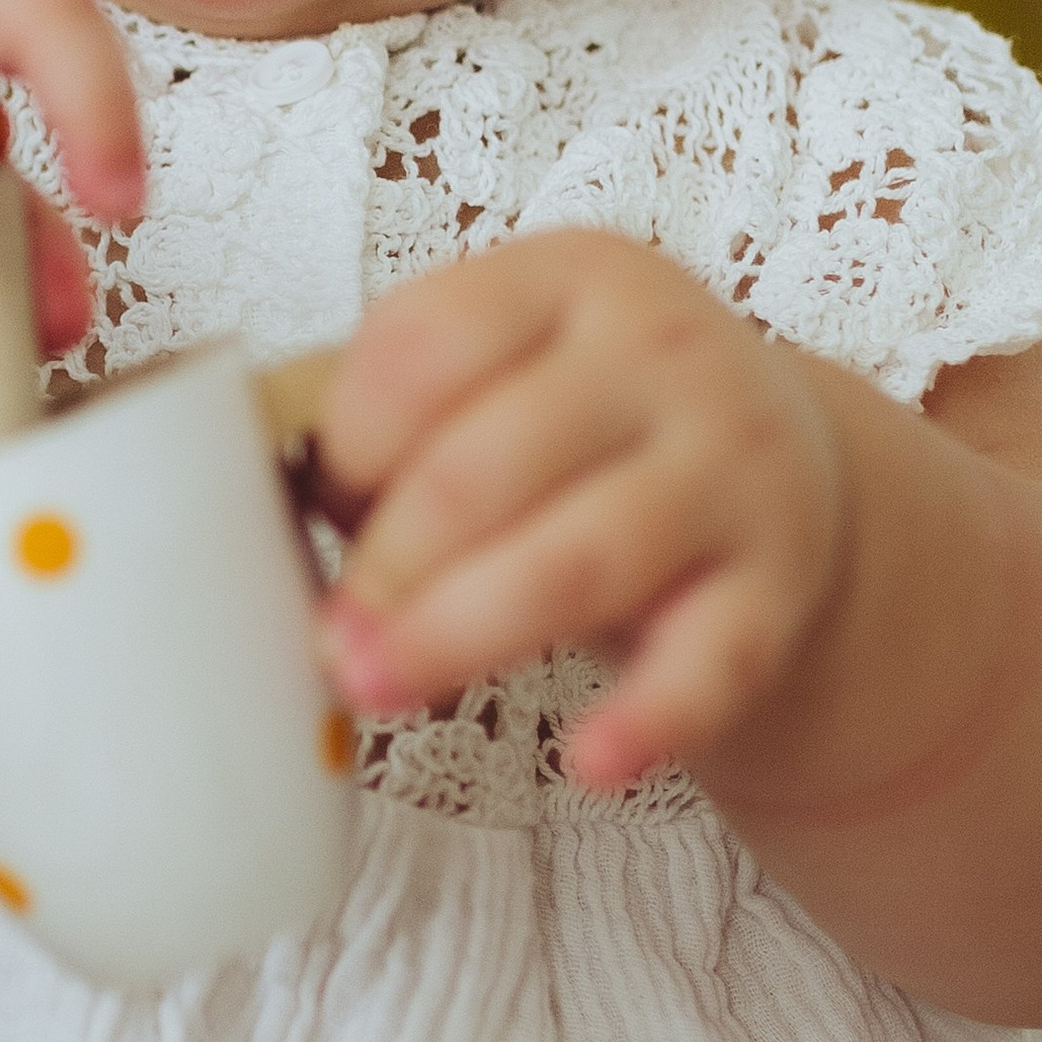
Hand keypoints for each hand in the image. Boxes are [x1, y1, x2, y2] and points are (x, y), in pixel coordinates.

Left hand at [317, 233, 850, 787]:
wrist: (782, 462)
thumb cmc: (588, 427)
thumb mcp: (512, 372)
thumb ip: (404, 420)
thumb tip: (259, 523)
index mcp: (569, 277)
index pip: (428, 344)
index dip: (350, 439)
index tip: (319, 504)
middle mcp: (661, 353)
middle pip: (486, 466)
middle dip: (385, 565)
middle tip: (330, 639)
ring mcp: (731, 464)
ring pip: (579, 559)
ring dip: (460, 635)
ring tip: (378, 688)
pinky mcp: (776, 579)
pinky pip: (711, 661)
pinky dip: (648, 719)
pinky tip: (588, 765)